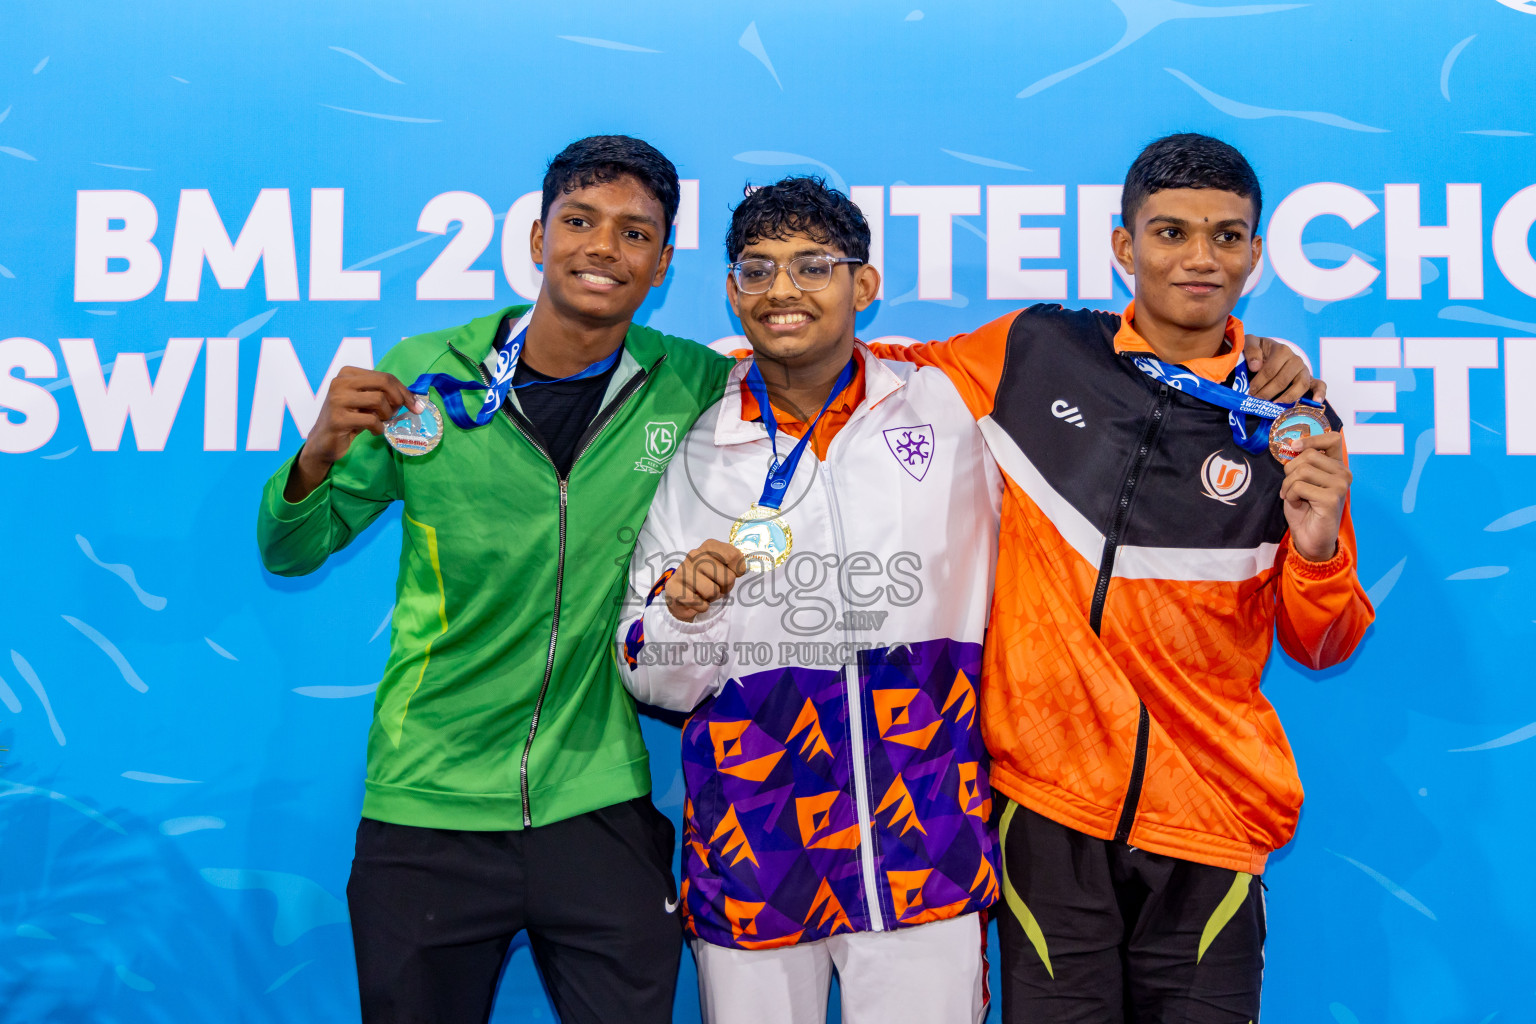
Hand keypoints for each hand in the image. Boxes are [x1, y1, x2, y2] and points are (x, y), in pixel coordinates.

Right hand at [285, 366, 420, 501]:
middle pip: (383, 383)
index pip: (384, 376)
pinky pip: (371, 420)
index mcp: (347, 373)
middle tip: (401, 412)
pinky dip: (378, 428)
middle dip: (399, 398)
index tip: (416, 404)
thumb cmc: (349, 419)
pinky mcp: (337, 418)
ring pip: (379, 400)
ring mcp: (337, 400)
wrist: (324, 441)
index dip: (404, 390)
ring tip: (381, 422)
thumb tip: (415, 398)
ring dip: (387, 414)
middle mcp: (340, 382)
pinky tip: (374, 431)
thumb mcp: (366, 401)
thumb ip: (383, 394)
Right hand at [664, 540, 747, 622]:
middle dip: (726, 587)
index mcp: (709, 546)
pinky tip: (696, 600)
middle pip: (728, 577)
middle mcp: (694, 554)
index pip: (733, 556)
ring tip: (705, 593)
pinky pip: (699, 603)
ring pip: (712, 591)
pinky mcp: (673, 587)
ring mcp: (683, 570)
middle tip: (716, 586)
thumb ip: (735, 562)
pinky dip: (702, 606)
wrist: (683, 595)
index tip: (733, 574)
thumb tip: (741, 569)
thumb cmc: (708, 578)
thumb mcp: (724, 566)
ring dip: (712, 597)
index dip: (738, 570)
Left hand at [1245, 336, 1326, 403]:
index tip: (1250, 391)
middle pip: (1283, 380)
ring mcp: (1303, 370)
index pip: (1271, 370)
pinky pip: (1319, 385)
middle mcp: (1295, 360)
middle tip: (1256, 399)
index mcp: (1282, 350)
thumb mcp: (1250, 343)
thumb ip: (1251, 350)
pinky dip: (1320, 393)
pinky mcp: (1309, 378)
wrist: (1268, 351)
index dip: (1259, 383)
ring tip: (1274, 403)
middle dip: (1267, 393)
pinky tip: (1316, 401)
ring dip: (1287, 397)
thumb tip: (1256, 366)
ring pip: (1301, 385)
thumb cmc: (1259, 350)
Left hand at [1280, 431, 1350, 562]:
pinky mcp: (1332, 498)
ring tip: (1293, 497)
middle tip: (1290, 487)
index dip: (1311, 439)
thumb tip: (1294, 444)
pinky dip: (1290, 495)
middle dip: (1290, 470)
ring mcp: (1340, 485)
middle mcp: (1343, 473)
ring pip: (1302, 470)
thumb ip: (1303, 463)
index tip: (1294, 447)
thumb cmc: (1305, 508)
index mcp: (1338, 466)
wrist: (1310, 537)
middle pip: (1309, 455)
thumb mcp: (1301, 480)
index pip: (1333, 438)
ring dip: (1288, 485)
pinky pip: (1299, 486)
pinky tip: (1298, 504)